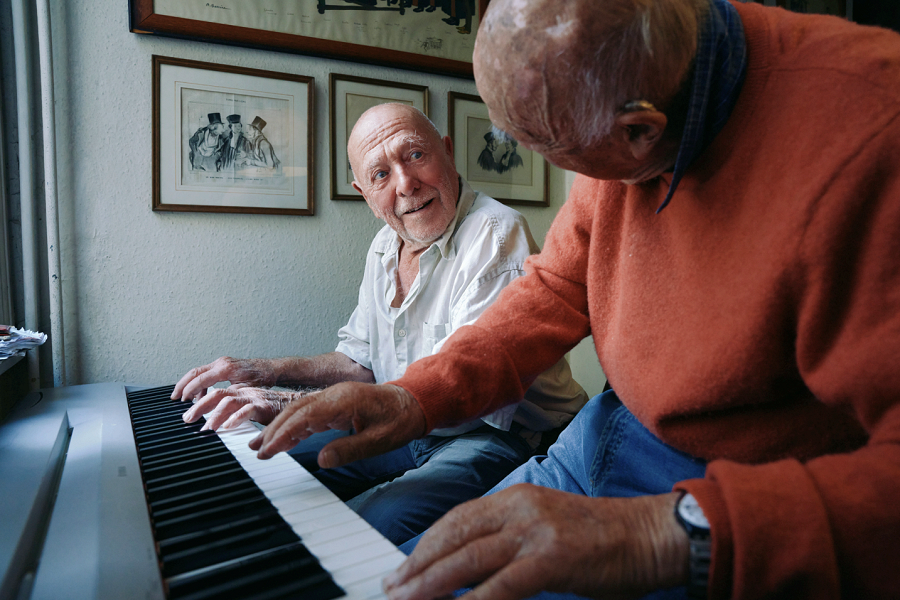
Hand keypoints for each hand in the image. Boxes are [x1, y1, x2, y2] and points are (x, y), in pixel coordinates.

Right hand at [171, 357, 276, 400]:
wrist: (270, 369)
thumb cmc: (261, 379)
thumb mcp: (246, 389)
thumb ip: (230, 394)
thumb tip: (217, 402)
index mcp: (225, 368)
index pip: (201, 379)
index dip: (189, 390)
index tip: (181, 400)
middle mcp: (221, 363)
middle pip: (194, 372)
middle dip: (183, 385)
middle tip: (174, 398)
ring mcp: (221, 362)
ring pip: (198, 372)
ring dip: (190, 385)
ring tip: (184, 399)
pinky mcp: (223, 365)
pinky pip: (206, 373)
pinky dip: (199, 384)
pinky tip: (200, 396)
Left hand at [182, 386, 305, 430]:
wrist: (298, 404)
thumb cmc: (275, 410)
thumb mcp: (250, 412)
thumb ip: (236, 416)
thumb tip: (221, 427)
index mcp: (240, 392)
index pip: (214, 392)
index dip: (199, 401)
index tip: (188, 414)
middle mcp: (244, 392)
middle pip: (216, 394)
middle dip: (199, 406)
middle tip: (187, 419)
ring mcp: (254, 398)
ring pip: (228, 400)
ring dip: (214, 414)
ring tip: (206, 428)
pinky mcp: (264, 406)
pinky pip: (247, 410)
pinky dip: (235, 418)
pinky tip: (227, 427)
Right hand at [248, 382, 426, 467]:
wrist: (415, 402)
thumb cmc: (400, 420)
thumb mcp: (379, 441)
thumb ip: (350, 449)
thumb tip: (322, 460)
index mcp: (343, 401)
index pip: (304, 416)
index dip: (283, 433)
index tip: (268, 450)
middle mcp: (334, 395)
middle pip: (296, 410)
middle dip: (274, 430)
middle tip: (258, 451)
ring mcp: (334, 398)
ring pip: (299, 410)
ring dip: (280, 427)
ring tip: (263, 446)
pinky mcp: (336, 404)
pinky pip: (310, 412)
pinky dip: (295, 426)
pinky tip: (285, 440)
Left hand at [383, 486, 688, 599]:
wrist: (650, 535)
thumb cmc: (602, 538)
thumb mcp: (548, 529)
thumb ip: (512, 542)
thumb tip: (475, 570)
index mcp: (516, 498)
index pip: (457, 519)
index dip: (427, 544)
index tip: (405, 567)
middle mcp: (519, 508)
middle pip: (455, 536)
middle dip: (419, 565)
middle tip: (394, 588)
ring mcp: (535, 531)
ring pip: (469, 558)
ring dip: (433, 583)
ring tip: (408, 599)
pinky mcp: (553, 557)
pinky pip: (504, 585)